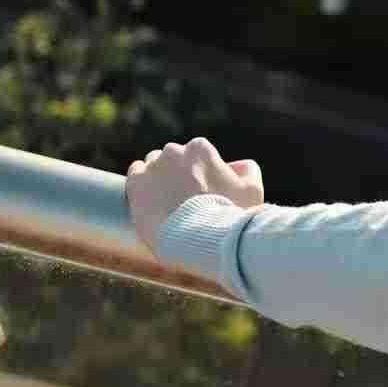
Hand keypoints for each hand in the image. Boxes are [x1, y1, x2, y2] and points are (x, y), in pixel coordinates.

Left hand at [126, 138, 263, 254]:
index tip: (203, 189)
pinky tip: (148, 197)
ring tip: (166, 201)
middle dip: (179, 173)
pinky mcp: (135, 184)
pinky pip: (134, 174)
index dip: (202, 172)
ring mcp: (152, 167)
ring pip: (153, 165)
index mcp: (200, 148)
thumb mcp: (253, 190)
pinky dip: (140, 183)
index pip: (197, 154)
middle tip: (185, 197)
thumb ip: (247, 170)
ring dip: (159, 177)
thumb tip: (235, 166)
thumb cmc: (228, 214)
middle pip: (174, 158)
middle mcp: (174, 152)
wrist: (198, 238)